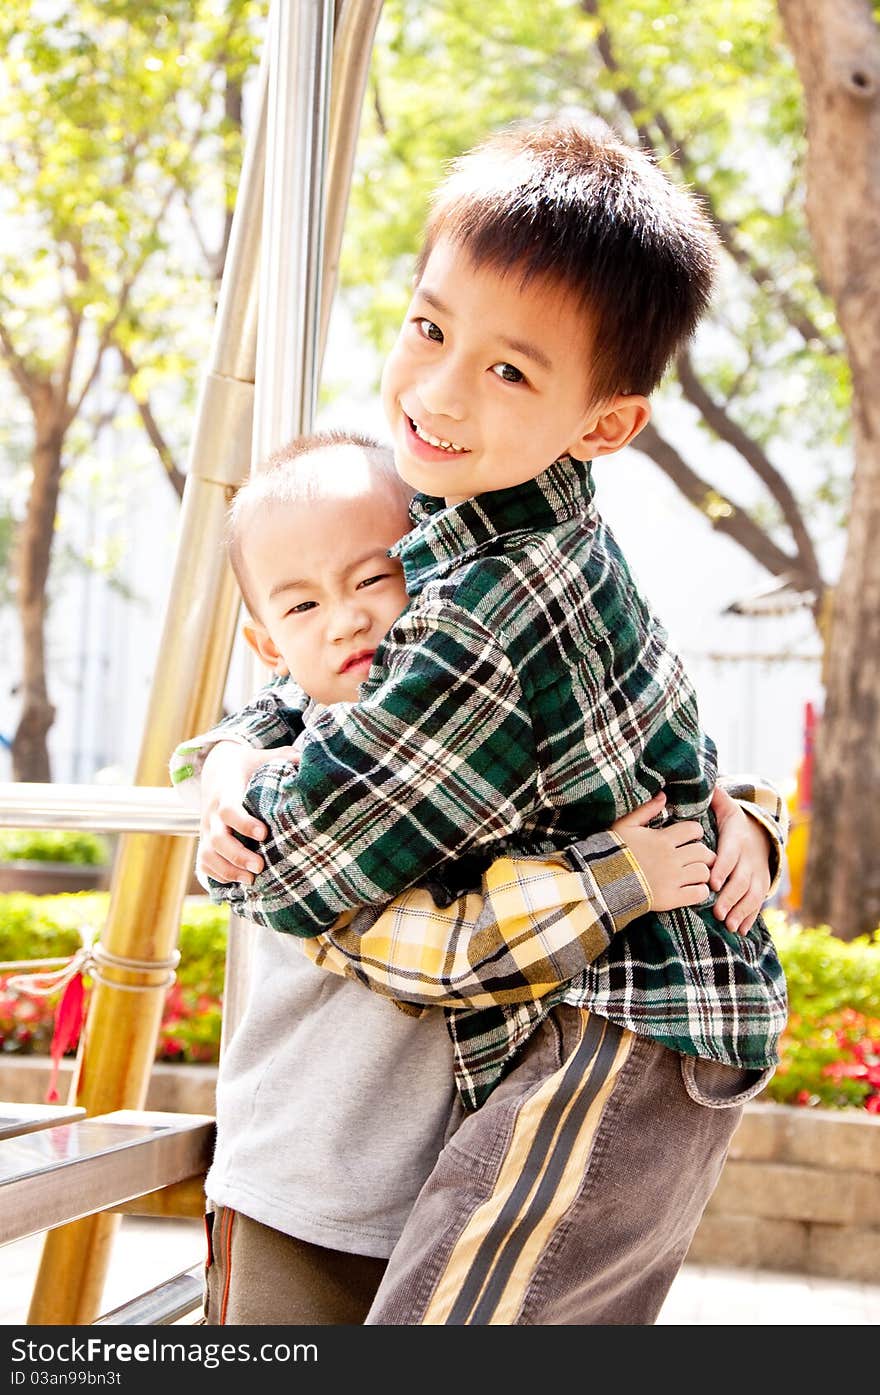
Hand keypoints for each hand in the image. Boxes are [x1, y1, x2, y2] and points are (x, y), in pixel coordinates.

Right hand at [196, 741, 298, 885]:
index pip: (229, 809)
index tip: (264, 834)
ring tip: (251, 880)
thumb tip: (309, 759)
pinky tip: (238, 883)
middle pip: (216, 838)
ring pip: (208, 855)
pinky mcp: (205, 842)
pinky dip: (217, 876)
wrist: (217, 768)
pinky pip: (204, 863)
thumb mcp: (263, 756)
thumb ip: (285, 758)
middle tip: (260, 866)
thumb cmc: (248, 765)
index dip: (244, 823)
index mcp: (227, 792)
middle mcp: (212, 814)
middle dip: (237, 855)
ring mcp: (206, 830)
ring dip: (227, 870)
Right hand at [612, 792, 715, 913]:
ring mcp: (672, 879)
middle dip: (704, 853)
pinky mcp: (671, 898)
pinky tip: (694, 888)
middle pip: (703, 852)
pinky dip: (701, 891)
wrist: (602, 881)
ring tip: (697, 873)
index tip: (692, 837)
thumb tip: (663, 795)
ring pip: (703, 872)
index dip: (696, 832)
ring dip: (703, 872)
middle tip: (700, 857)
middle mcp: (671, 858)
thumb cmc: (611, 852)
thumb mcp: (624, 826)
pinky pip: (699, 894)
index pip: (694, 830)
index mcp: (662, 839)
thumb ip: (645, 810)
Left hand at [708, 784, 772, 935]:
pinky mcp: (760, 886)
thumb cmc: (733, 823)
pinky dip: (750, 917)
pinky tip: (741, 930)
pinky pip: (757, 903)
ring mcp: (757, 874)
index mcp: (737, 840)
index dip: (723, 867)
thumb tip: (705, 783)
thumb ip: (715, 798)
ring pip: (751, 894)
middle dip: (730, 896)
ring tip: (729, 924)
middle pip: (741, 879)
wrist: (759, 835)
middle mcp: (749, 859)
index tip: (712, 881)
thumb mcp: (726, 807)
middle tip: (718, 911)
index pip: (730, 854)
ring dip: (741, 910)